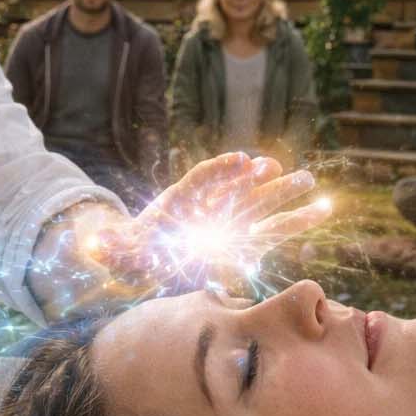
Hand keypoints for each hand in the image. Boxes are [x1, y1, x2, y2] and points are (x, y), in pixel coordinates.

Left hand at [90, 153, 329, 296]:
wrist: (146, 254)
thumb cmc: (133, 250)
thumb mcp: (118, 250)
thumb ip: (109, 247)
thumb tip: (94, 243)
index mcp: (178, 204)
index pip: (200, 181)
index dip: (219, 171)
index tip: (240, 161)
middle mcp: (206, 207)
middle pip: (233, 188)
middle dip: (254, 178)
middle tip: (277, 167)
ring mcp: (227, 219)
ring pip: (258, 204)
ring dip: (282, 193)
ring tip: (311, 181)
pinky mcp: (241, 237)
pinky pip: (271, 228)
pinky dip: (294, 219)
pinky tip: (321, 210)